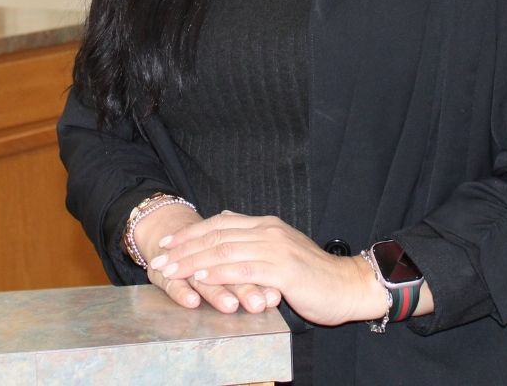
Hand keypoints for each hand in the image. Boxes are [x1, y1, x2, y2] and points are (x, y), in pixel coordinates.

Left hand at [149, 211, 387, 325]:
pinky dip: (219, 272)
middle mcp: (268, 231)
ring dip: (193, 261)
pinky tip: (201, 277)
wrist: (348, 286)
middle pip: (217, 234)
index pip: (220, 223)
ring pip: (224, 250)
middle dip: (184, 248)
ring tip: (170, 271)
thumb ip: (255, 239)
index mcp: (266, 225)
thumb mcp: (281, 250)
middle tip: (158, 259)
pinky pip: (243, 268)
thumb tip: (227, 221)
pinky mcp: (282, 269)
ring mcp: (275, 248)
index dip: (191, 233)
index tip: (167, 244)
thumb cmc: (314, 275)